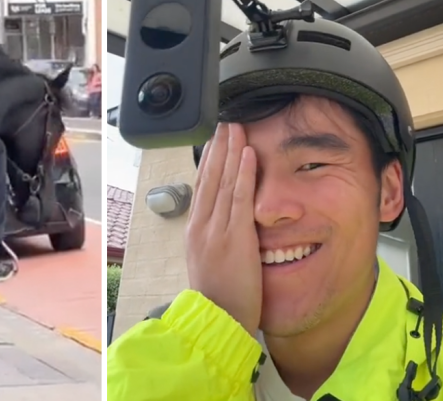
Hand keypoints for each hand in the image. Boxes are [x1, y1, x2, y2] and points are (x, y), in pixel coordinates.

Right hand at [185, 123, 260, 335]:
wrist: (218, 320)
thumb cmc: (219, 298)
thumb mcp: (209, 262)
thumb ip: (215, 238)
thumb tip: (223, 223)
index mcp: (195, 231)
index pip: (201, 187)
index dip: (208, 161)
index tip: (215, 141)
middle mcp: (201, 226)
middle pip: (208, 177)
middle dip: (217, 147)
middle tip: (225, 122)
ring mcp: (216, 230)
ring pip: (222, 181)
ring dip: (230, 151)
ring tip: (237, 127)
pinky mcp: (234, 237)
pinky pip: (239, 197)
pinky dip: (243, 173)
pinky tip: (247, 153)